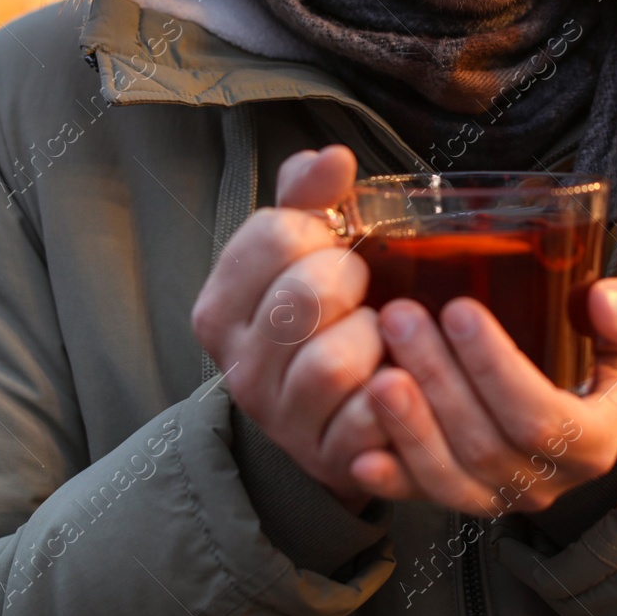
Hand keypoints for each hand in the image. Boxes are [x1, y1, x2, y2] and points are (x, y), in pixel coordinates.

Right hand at [189, 145, 384, 508]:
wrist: (327, 420)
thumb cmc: (320, 319)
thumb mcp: (304, 252)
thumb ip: (310, 197)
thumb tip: (333, 156)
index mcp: (222, 307)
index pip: (274, 234)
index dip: (320, 229)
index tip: (330, 245)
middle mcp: (239, 366)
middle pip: (306, 294)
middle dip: (350, 280)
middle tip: (362, 291)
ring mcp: (281, 419)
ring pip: (334, 361)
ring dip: (374, 341)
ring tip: (377, 339)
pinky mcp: (328, 459)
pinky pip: (371, 416)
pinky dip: (395, 392)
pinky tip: (393, 379)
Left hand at [349, 277, 616, 515]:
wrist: (586, 411)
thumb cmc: (603, 358)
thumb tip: (604, 301)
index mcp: (593, 441)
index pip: (542, 417)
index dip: (496, 368)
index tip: (459, 309)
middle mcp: (545, 481)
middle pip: (485, 443)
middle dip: (438, 380)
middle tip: (400, 316)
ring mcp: (499, 497)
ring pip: (449, 475)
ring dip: (409, 424)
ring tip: (375, 369)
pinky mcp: (459, 497)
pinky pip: (421, 497)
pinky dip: (390, 478)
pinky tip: (359, 451)